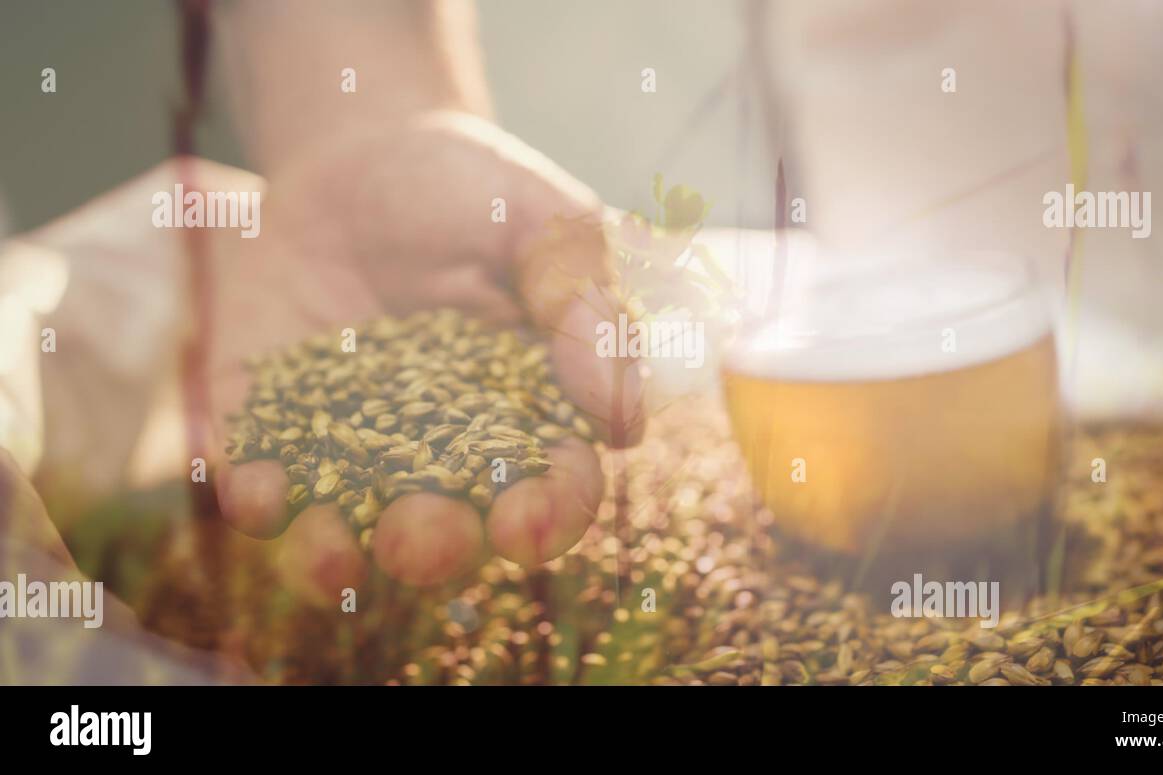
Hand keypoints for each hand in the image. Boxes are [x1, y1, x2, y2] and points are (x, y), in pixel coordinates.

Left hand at [210, 111, 642, 601]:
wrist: (354, 148)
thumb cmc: (471, 188)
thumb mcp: (541, 219)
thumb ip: (583, 305)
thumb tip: (625, 421)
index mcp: (524, 414)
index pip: (550, 486)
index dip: (551, 512)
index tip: (532, 514)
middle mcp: (440, 450)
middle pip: (449, 528)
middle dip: (438, 546)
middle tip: (424, 533)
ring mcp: (349, 443)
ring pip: (348, 528)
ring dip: (338, 553)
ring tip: (329, 552)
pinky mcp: (269, 424)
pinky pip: (261, 479)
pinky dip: (257, 497)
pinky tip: (255, 491)